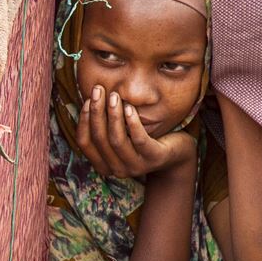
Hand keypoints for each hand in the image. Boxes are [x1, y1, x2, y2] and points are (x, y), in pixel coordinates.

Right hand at [74, 85, 195, 180]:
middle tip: (98, 91)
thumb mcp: (122, 133)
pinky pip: (139, 140)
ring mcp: (136, 166)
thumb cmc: (144, 138)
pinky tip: (129, 107)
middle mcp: (117, 169)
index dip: (84, 120)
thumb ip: (106, 125)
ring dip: (113, 115)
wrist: (177, 152)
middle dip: (97, 112)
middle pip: (100, 139)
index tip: (87, 100)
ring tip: (114, 96)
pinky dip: (132, 122)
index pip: (84, 142)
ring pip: (117, 140)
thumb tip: (89, 100)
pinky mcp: (154, 158)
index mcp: (104, 164)